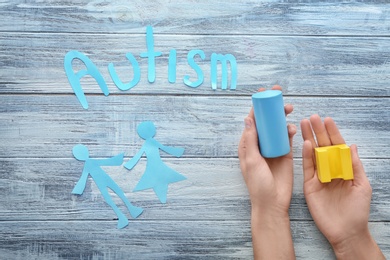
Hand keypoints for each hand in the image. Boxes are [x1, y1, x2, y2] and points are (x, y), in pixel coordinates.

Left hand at [238, 85, 295, 258]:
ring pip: (278, 127)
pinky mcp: (286, 153)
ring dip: (283, 116)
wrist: (273, 202)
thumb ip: (251, 140)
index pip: (253, 121)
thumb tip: (248, 118)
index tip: (264, 93)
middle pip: (267, 121)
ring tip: (289, 109)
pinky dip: (291, 130)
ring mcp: (273, 147)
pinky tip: (293, 128)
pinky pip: (288, 137)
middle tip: (280, 96)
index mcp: (248, 144)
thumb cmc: (258, 184)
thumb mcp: (252, 161)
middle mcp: (260, 144)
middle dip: (273, 108)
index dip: (258, 106)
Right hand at [301, 114, 383, 258]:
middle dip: (318, 131)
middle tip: (312, 117)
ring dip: (309, 138)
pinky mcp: (309, 185)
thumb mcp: (362, 185)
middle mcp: (330, 169)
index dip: (332, 133)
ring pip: (313, 153)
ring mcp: (318, 176)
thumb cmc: (357, 209)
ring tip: (304, 124)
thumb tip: (352, 145)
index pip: (337, 146)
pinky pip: (307, 168)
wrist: (346, 231)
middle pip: (323, 146)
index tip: (327, 119)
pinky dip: (306, 156)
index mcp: (344, 168)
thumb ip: (355, 165)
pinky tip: (305, 144)